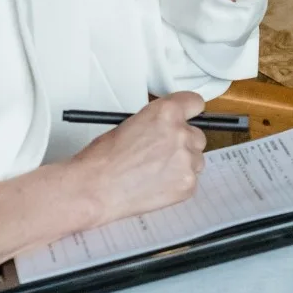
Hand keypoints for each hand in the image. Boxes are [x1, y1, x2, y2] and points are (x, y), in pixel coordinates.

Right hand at [65, 92, 207, 226]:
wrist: (96, 189)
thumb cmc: (103, 159)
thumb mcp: (129, 124)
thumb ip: (156, 123)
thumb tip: (165, 128)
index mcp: (166, 113)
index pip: (194, 102)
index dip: (189, 111)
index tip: (187, 117)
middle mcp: (181, 134)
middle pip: (197, 135)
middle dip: (183, 143)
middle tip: (161, 153)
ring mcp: (187, 160)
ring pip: (196, 159)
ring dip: (182, 164)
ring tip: (154, 172)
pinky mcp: (188, 184)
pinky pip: (191, 180)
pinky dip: (178, 183)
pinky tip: (156, 185)